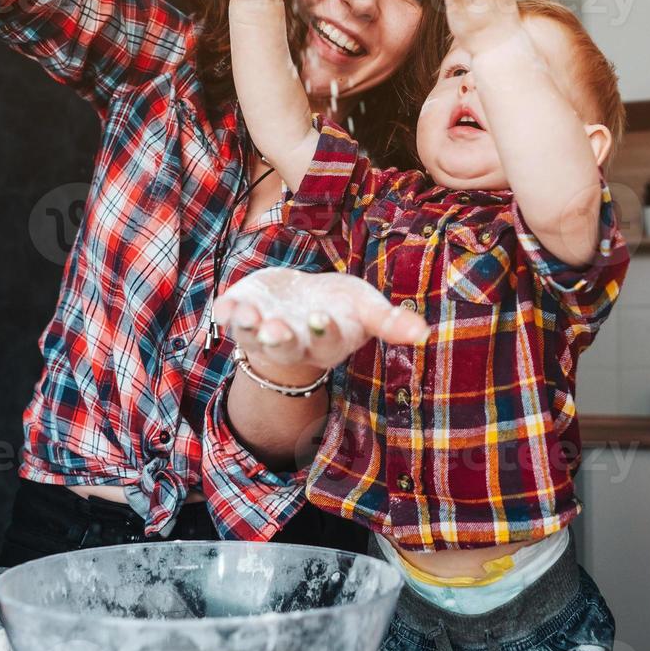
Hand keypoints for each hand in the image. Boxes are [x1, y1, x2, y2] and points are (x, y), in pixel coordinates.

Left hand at [213, 269, 427, 376]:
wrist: (298, 303)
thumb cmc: (338, 308)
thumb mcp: (366, 310)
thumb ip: (391, 322)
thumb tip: (425, 333)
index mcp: (325, 341)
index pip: (324, 342)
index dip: (322, 332)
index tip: (319, 318)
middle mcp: (290, 342)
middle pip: (284, 346)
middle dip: (279, 338)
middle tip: (275, 330)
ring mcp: (259, 329)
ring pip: (250, 335)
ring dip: (247, 325)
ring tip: (247, 314)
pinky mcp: (238, 312)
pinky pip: (226, 317)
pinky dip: (224, 311)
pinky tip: (225, 304)